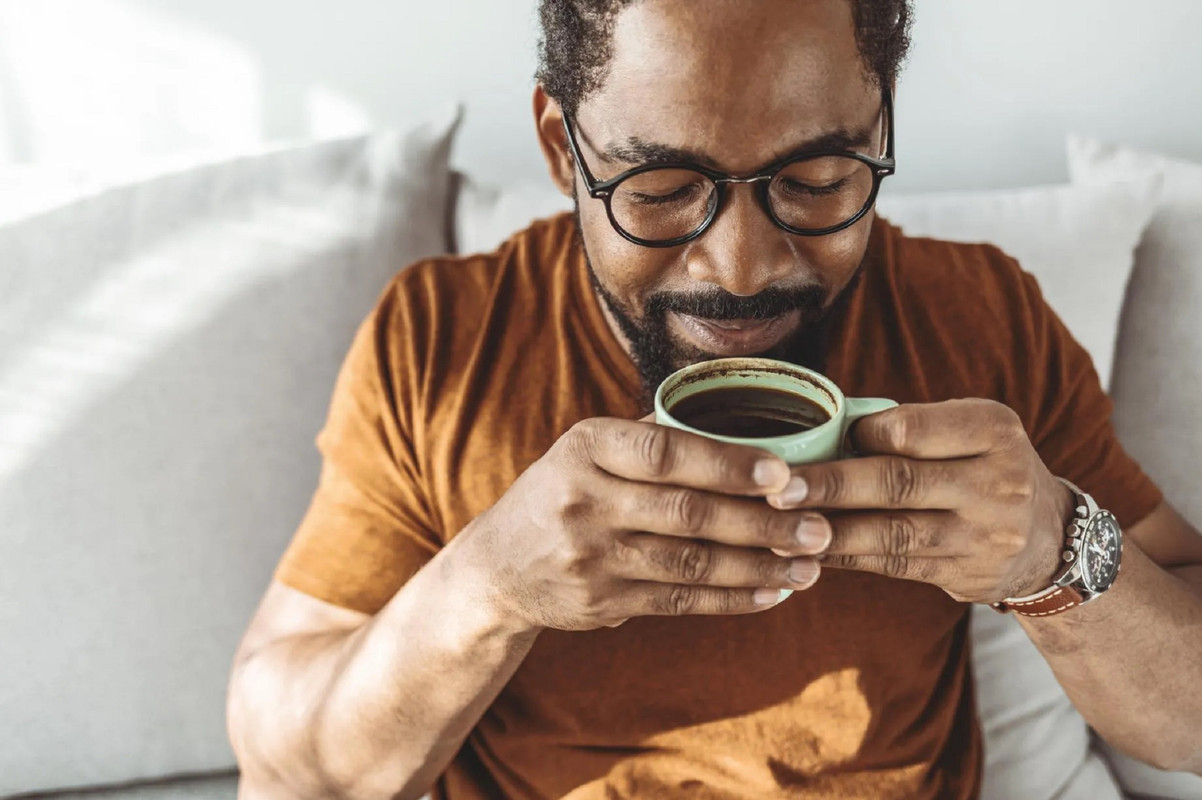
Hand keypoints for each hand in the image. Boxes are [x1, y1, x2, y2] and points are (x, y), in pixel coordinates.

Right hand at [457, 417, 830, 631]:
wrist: (497, 568)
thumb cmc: (563, 493)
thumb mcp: (587, 451)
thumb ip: (652, 440)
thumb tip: (747, 424)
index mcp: (586, 447)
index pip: (665, 453)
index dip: (728, 464)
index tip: (785, 473)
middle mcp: (583, 500)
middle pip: (687, 513)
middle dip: (762, 522)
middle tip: (820, 527)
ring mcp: (591, 556)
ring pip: (690, 563)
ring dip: (758, 566)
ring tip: (810, 565)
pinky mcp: (601, 603)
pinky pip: (679, 602)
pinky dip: (732, 599)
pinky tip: (772, 593)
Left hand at [765, 399, 1072, 603]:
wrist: (1050, 541)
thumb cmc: (984, 467)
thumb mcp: (970, 431)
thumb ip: (912, 428)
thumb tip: (823, 431)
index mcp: (992, 431)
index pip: (912, 430)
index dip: (861, 436)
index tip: (822, 440)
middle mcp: (995, 482)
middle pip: (897, 483)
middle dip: (830, 486)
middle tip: (777, 488)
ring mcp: (983, 534)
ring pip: (891, 532)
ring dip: (829, 531)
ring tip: (779, 526)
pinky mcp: (964, 574)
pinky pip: (892, 565)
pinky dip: (846, 557)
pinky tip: (809, 550)